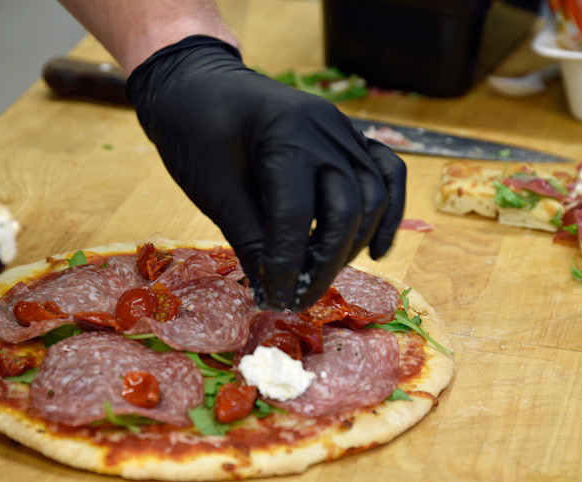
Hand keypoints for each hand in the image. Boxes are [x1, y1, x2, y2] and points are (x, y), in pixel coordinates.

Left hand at [126, 36, 405, 309]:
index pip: (296, 217)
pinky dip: (386, 212)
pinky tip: (377, 249)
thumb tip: (272, 293)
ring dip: (352, 244)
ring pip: (371, 197)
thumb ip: (249, 240)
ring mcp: (343, 130)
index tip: (275, 300)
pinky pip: (385, 173)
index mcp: (283, 136)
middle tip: (299, 297)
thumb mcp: (213, 188)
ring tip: (321, 274)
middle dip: (325, 264)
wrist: (199, 82)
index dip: (286, 266)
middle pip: (346, 210)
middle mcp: (325, 130)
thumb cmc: (194, 128)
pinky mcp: (349, 136)